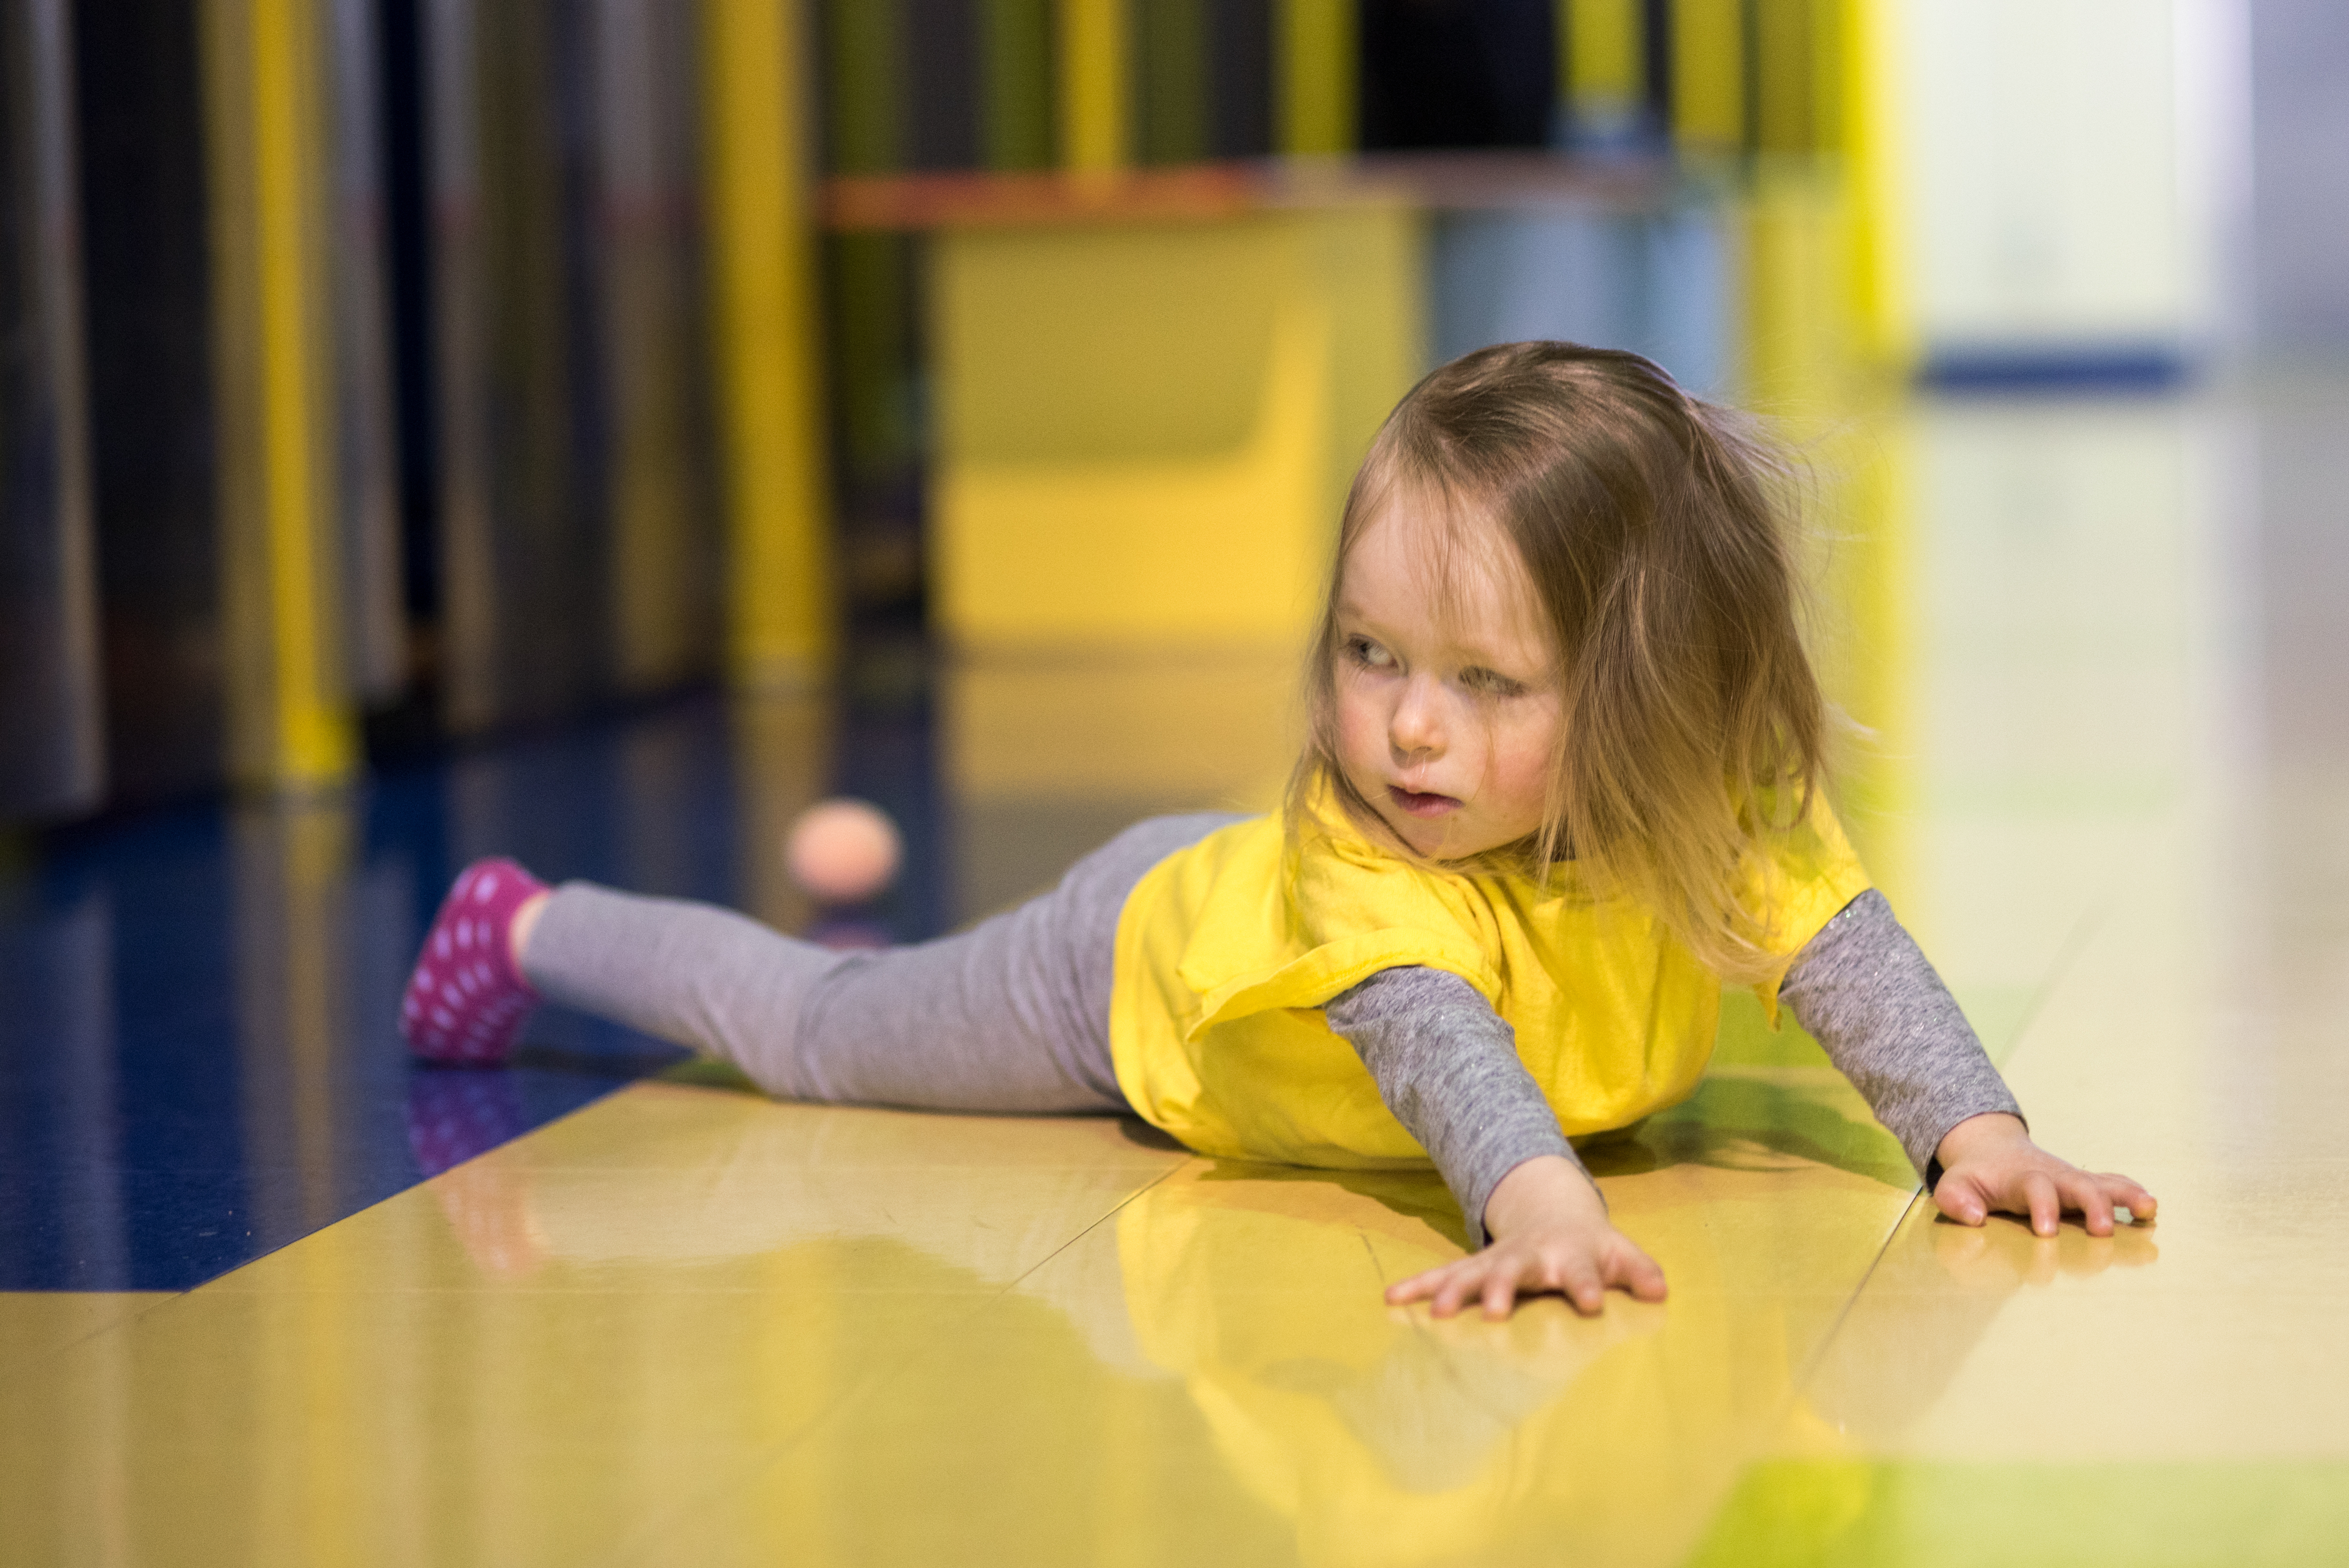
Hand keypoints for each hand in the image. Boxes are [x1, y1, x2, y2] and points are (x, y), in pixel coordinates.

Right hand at [1385, 1155, 1666, 1318]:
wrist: (1553, 1216)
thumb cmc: (1593, 1247)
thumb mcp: (1620, 1254)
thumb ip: (1639, 1271)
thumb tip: (1660, 1291)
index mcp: (1570, 1254)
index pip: (1581, 1270)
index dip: (1585, 1284)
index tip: (1589, 1303)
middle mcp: (1528, 1256)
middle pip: (1514, 1271)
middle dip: (1501, 1290)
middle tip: (1492, 1313)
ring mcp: (1496, 1261)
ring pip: (1469, 1274)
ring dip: (1450, 1292)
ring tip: (1432, 1312)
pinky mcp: (1472, 1269)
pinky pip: (1440, 1278)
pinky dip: (1416, 1287)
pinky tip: (1391, 1299)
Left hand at [1931, 1112, 2156, 1237]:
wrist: (1990, 1149)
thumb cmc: (1974, 1176)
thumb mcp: (1955, 1185)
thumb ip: (1956, 1200)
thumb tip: (1974, 1217)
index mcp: (2021, 1178)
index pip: (2035, 1188)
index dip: (2043, 1207)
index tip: (2046, 1232)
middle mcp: (2053, 1176)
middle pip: (2079, 1184)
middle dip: (2092, 1205)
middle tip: (2102, 1230)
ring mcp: (2072, 1178)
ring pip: (2103, 1183)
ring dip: (2125, 1196)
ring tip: (2147, 1209)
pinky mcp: (2085, 1183)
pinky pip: (2113, 1184)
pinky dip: (2132, 1193)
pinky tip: (2151, 1208)